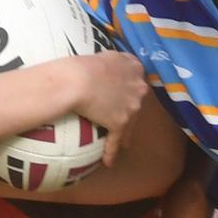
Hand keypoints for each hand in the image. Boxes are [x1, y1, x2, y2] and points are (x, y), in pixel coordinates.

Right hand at [71, 51, 148, 166]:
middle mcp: (138, 87)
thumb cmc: (86, 64)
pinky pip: (116, 141)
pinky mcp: (120, 123)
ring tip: (122, 144)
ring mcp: (131, 106)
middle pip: (137, 102)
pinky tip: (108, 162)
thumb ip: (113, 61)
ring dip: (126, 135)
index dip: (131, 87)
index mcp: (134, 68)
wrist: (79, 80)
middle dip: (132, 111)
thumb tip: (106, 65)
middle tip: (124, 118)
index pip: (136, 79)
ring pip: (131, 124)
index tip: (126, 92)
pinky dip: (112, 152)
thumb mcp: (105, 56)